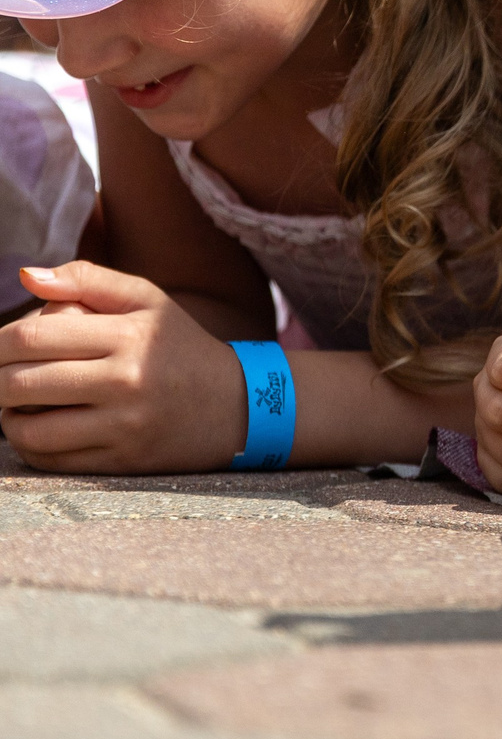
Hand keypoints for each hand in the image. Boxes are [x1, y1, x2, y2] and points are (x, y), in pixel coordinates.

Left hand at [0, 263, 247, 472]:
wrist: (240, 406)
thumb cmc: (181, 347)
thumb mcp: (147, 300)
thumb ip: (87, 279)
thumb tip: (25, 277)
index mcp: (129, 336)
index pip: (32, 336)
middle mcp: (126, 381)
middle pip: (19, 383)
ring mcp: (124, 426)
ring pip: (29, 428)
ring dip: (7, 416)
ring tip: (13, 404)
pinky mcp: (124, 461)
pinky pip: (52, 459)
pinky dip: (30, 445)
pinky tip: (38, 428)